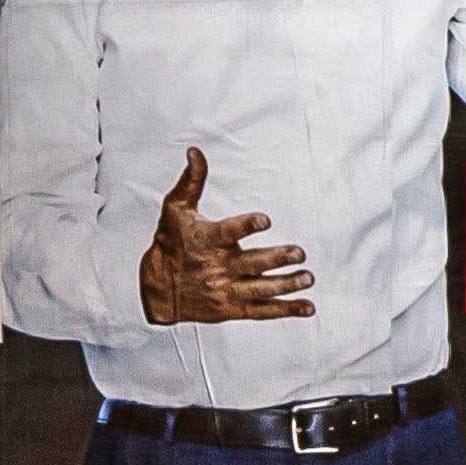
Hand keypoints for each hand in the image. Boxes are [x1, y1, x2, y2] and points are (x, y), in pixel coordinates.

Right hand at [136, 148, 313, 323]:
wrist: (158, 289)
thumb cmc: (171, 243)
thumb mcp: (175, 209)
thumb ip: (191, 181)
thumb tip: (195, 152)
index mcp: (207, 240)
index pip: (228, 232)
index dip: (246, 226)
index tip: (265, 220)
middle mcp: (219, 267)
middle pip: (251, 263)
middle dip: (277, 259)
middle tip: (299, 253)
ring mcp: (227, 290)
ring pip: (260, 289)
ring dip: (286, 284)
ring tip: (307, 278)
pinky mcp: (232, 308)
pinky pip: (262, 311)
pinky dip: (285, 309)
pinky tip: (307, 306)